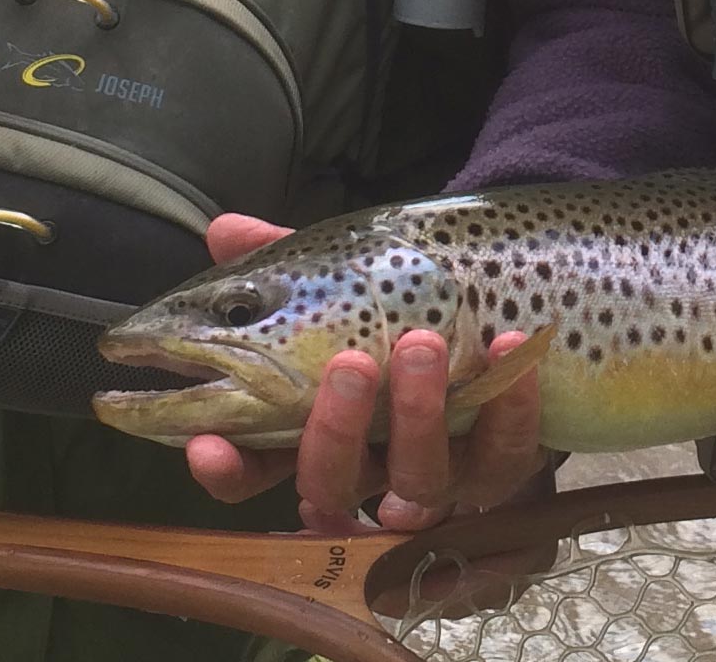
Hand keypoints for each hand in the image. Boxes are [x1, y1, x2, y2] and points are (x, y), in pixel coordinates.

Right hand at [185, 213, 549, 533]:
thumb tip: (221, 231)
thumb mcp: (339, 271)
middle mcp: (370, 461)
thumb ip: (279, 256)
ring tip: (424, 343)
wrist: (492, 293)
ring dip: (419, 413)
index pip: (255, 469)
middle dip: (335, 432)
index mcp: (315, 424)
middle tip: (350, 363)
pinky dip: (509, 404)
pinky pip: (507, 453)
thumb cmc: (395, 296)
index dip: (227, 469)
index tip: (206, 442)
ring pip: (418, 479)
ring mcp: (437, 467)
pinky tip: (504, 345)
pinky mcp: (501, 458)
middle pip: (334, 485)